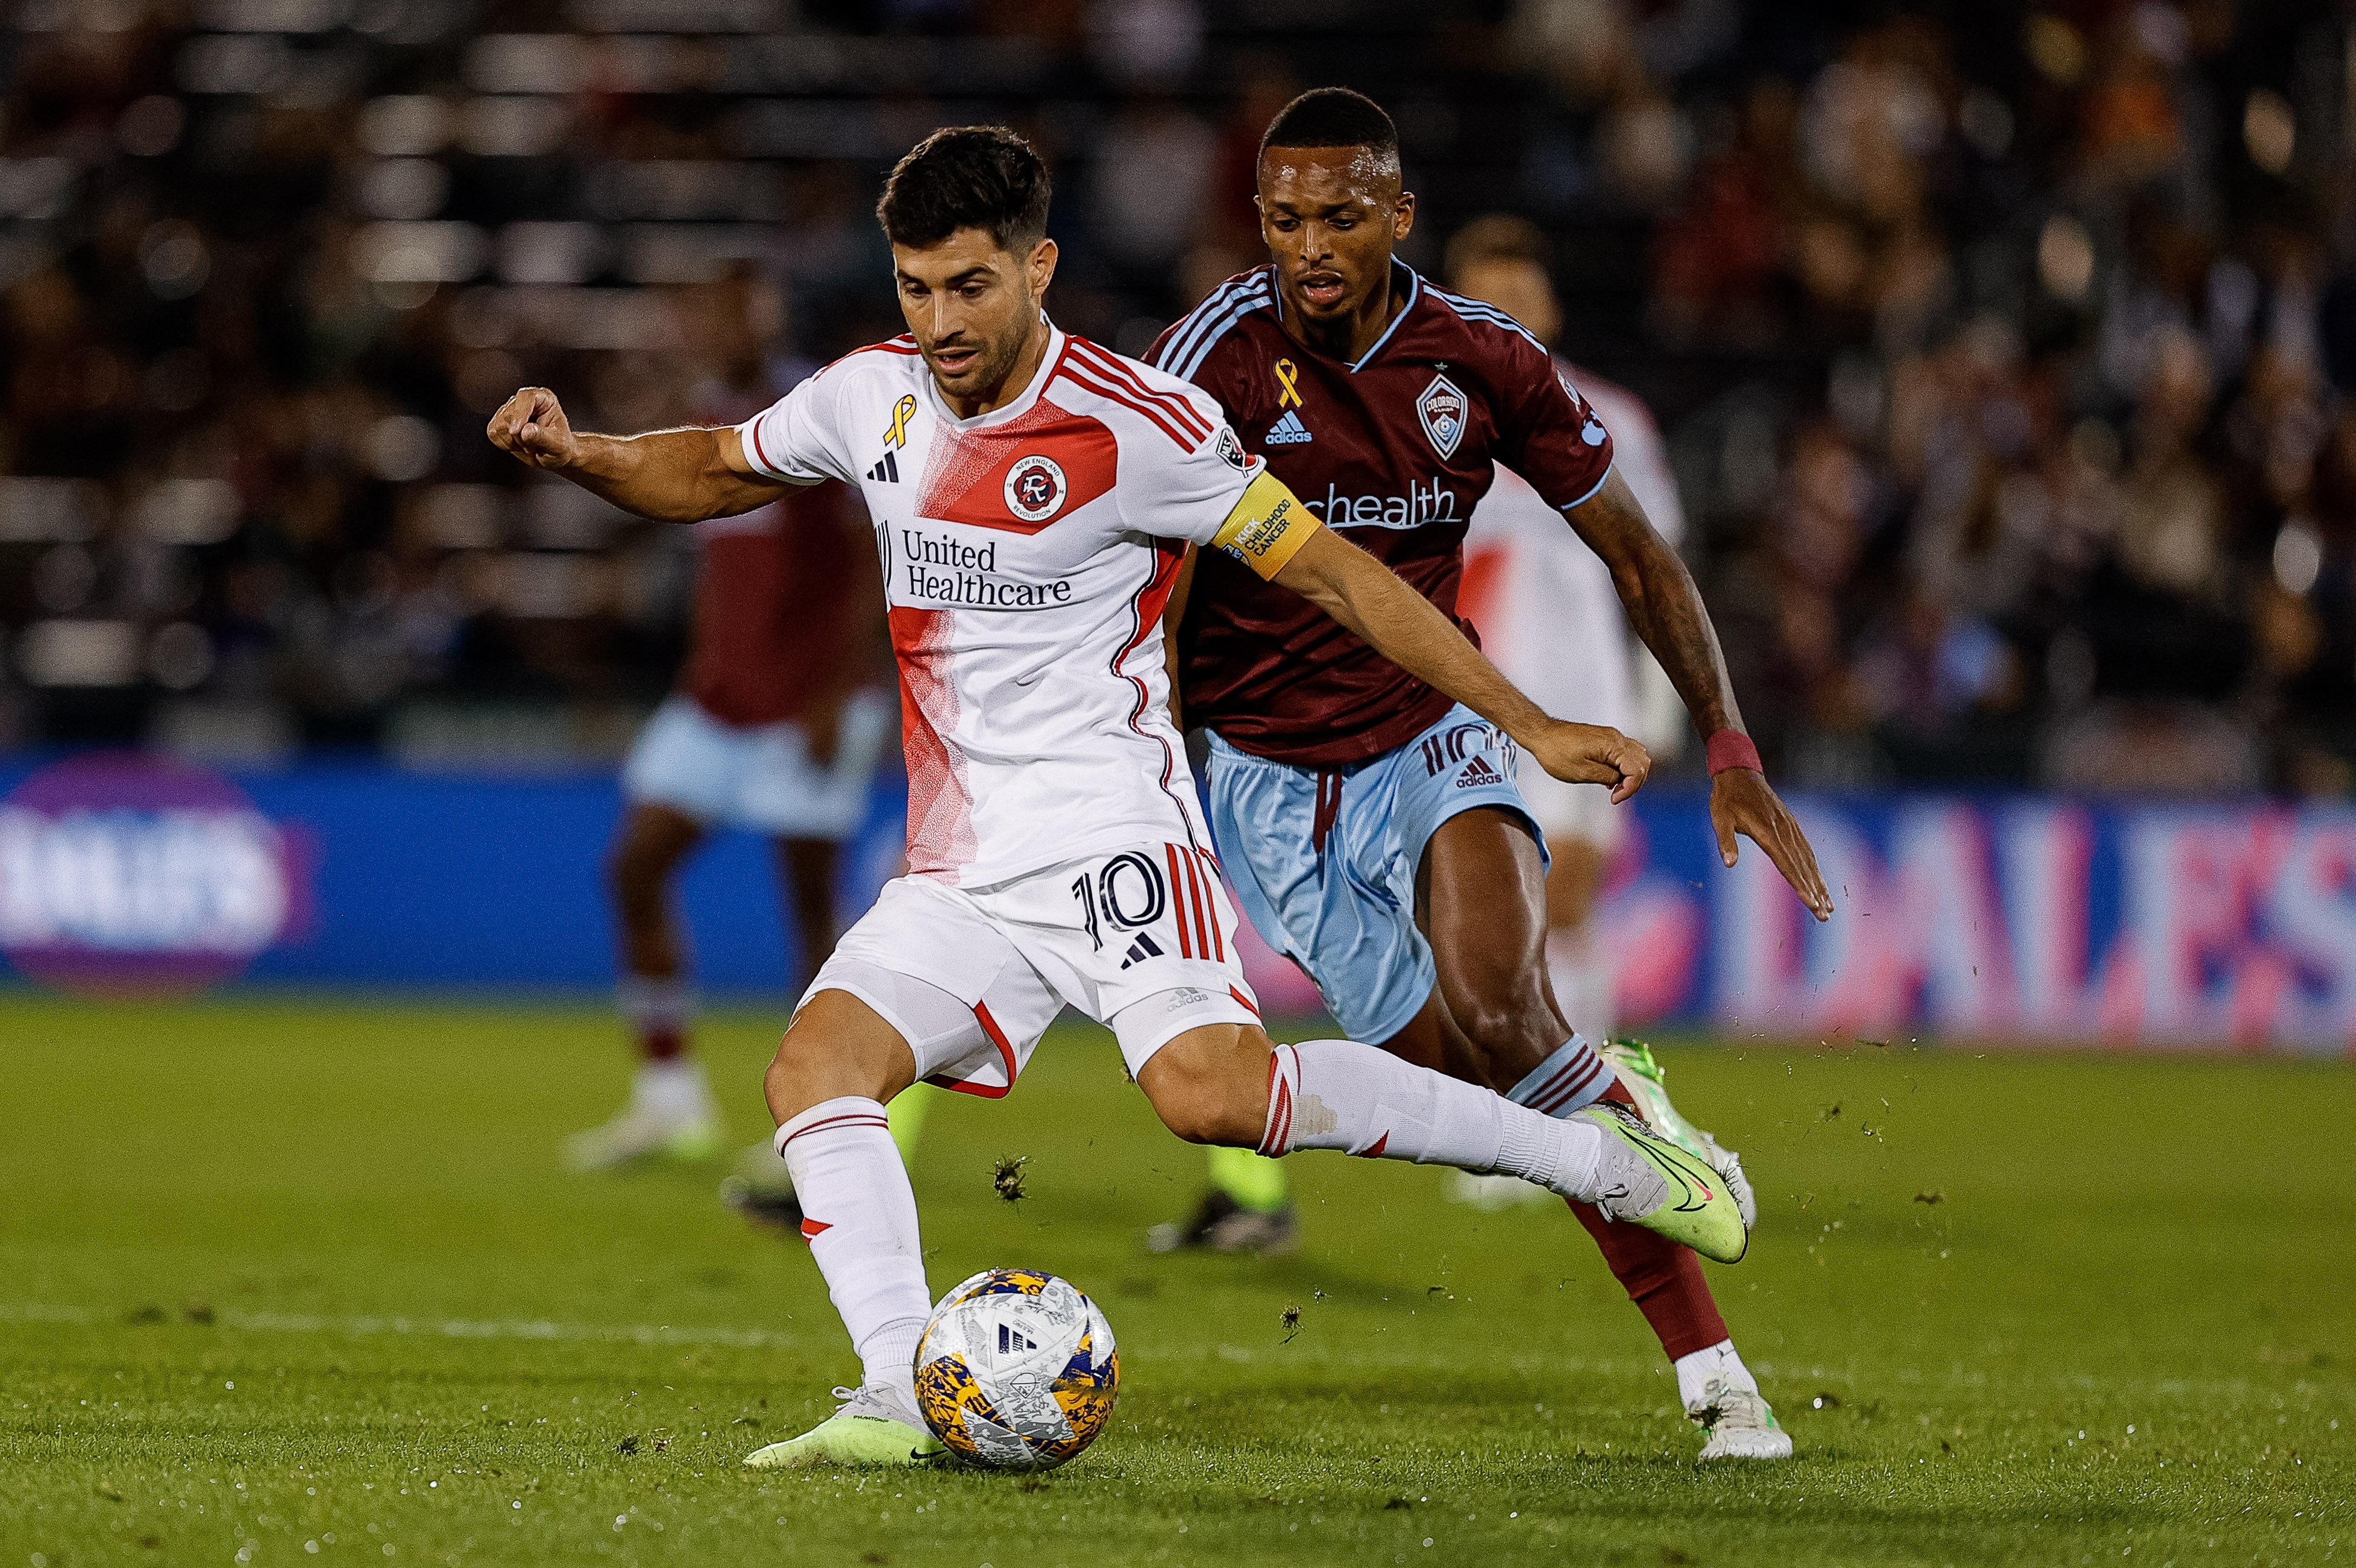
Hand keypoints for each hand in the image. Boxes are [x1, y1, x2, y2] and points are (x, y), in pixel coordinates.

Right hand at [486, 386, 579, 469]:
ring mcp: (510, 410)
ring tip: (528, 444)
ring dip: (512, 441)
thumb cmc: (560, 447)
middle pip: (508, 414)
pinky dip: (504, 444)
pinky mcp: (500, 421)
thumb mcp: (558, 445)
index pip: (526, 397)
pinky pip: (492, 433)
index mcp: (544, 399)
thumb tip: (525, 430)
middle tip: (534, 445)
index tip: (516, 431)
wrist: (552, 456)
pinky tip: (517, 445)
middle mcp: (525, 401)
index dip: (519, 413)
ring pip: (498, 425)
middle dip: (519, 436)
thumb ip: (543, 437)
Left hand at [1526, 720, 1649, 802]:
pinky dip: (1624, 767)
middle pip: (1642, 763)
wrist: (1542, 735)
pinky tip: (1610, 778)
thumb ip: (1607, 777)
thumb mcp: (1582, 772)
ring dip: (1632, 774)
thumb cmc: (1556, 753)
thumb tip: (1620, 781)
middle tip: (1617, 795)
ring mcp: (1612, 736)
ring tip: (1615, 787)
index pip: (1637, 769)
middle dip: (1634, 783)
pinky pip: (1626, 752)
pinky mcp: (1606, 738)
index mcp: (1612, 745)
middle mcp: (1616, 738)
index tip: (1614, 799)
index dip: (1630, 788)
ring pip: (1637, 756)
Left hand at [1709, 767, 1832, 919]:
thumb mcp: (1719, 819)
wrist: (1739, 773)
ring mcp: (1791, 828)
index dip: (1800, 887)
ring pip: (1809, 860)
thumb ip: (1726, 841)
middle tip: (1825, 916)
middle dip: (1815, 893)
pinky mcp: (1792, 824)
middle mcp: (1784, 832)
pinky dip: (1815, 867)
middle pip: (1803, 868)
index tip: (1812, 905)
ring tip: (1829, 905)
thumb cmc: (1726, 799)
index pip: (1787, 866)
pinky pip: (1807, 849)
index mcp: (1767, 833)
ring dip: (1820, 883)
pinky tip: (1820, 881)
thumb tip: (1729, 863)